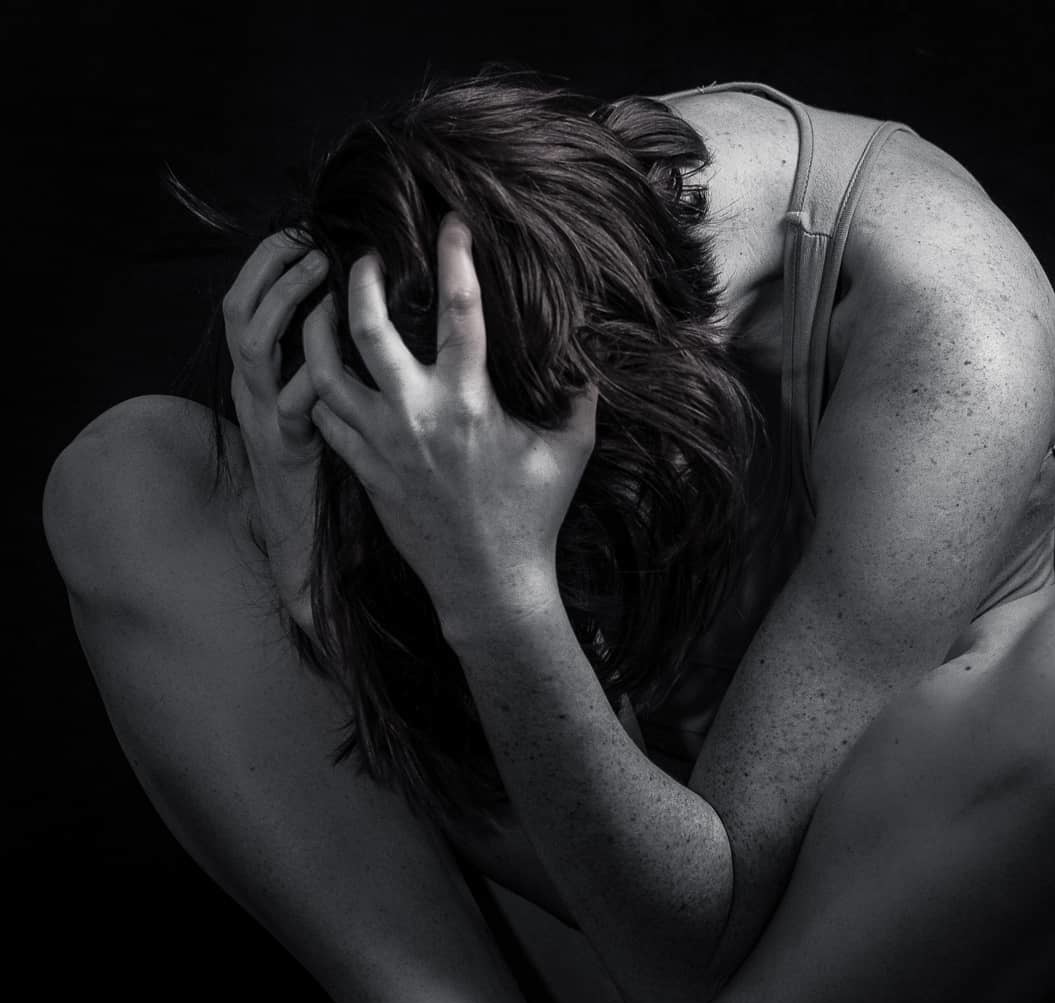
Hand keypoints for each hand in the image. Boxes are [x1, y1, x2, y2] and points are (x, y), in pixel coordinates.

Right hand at [222, 231, 328, 633]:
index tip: (300, 231)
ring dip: (288, 304)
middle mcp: (251, 388)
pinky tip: (344, 352)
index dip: (266, 262)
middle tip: (312, 243)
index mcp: (256, 375)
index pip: (245, 301)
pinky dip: (315, 373)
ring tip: (324, 278)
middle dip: (272, 269)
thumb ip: (323, 365)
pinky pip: (294, 402)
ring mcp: (263, 417)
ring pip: (255, 345)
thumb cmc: (318, 467)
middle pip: (239, 311)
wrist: (298, 540)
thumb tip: (354, 312)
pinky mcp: (286, 447)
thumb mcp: (311, 407)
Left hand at [301, 211, 598, 638]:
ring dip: (319, 331)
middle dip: (358, 279)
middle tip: (360, 256)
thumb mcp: (570, 450)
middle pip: (366, 327)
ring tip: (324, 307)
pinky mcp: (365, 471)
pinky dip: (322, 390)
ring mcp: (382, 444)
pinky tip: (328, 374)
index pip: (460, 309)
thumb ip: (579, 397)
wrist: (489, 584)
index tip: (450, 220)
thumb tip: (588, 355)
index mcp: (468, 401)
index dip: (455, 256)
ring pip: (326, 373)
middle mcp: (417, 414)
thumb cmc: (533, 516)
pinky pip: (326, 418)